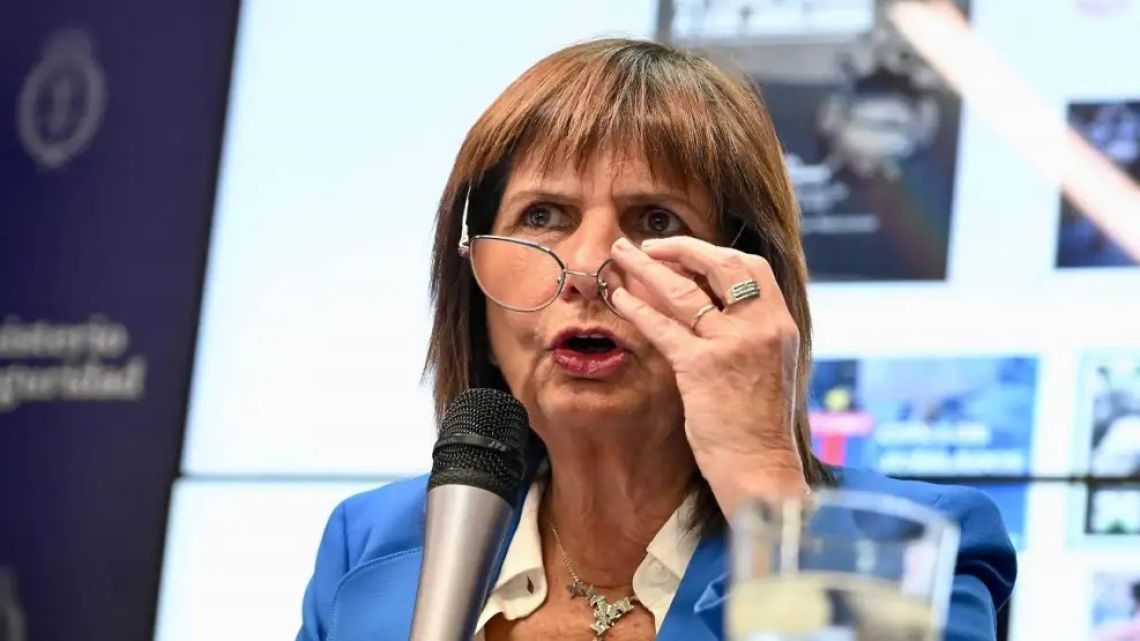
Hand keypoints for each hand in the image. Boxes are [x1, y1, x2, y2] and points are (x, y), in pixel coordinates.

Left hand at [608, 236, 807, 514]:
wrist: (761, 467)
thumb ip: (751, 335)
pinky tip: (619, 297)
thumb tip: (718, 308)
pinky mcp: (702, 367)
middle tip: (647, 246)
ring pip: (685, 290)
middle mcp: (760, 327)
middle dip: (680, 248)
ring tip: (620, 255)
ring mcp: (732, 345)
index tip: (686, 253)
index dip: (716, 253)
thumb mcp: (769, 368)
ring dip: (647, 268)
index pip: (753, 268)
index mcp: (781, 324)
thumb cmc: (759, 425)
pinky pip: (664, 326)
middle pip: (721, 265)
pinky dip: (638, 307)